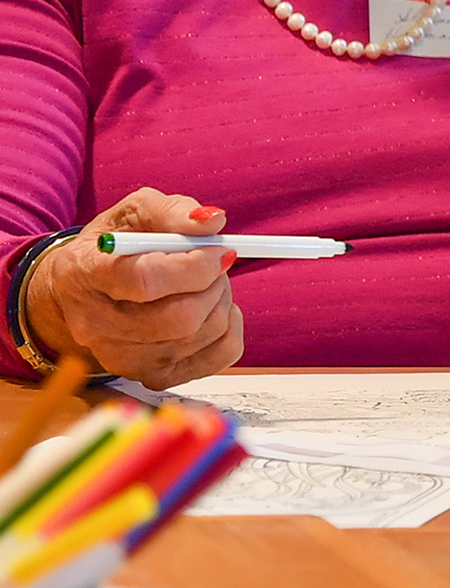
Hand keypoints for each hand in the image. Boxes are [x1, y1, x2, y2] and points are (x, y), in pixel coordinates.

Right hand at [25, 189, 243, 386]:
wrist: (81, 291)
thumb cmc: (116, 246)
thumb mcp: (134, 212)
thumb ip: (172, 211)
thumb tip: (214, 223)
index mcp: (87, 275)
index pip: (146, 281)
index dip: (195, 266)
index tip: (217, 249)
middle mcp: (98, 325)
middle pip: (180, 318)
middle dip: (215, 285)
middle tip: (216, 263)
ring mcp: (123, 358)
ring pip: (201, 335)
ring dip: (223, 302)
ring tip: (208, 283)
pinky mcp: (151, 375)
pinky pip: (217, 357)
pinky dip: (230, 329)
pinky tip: (212, 310)